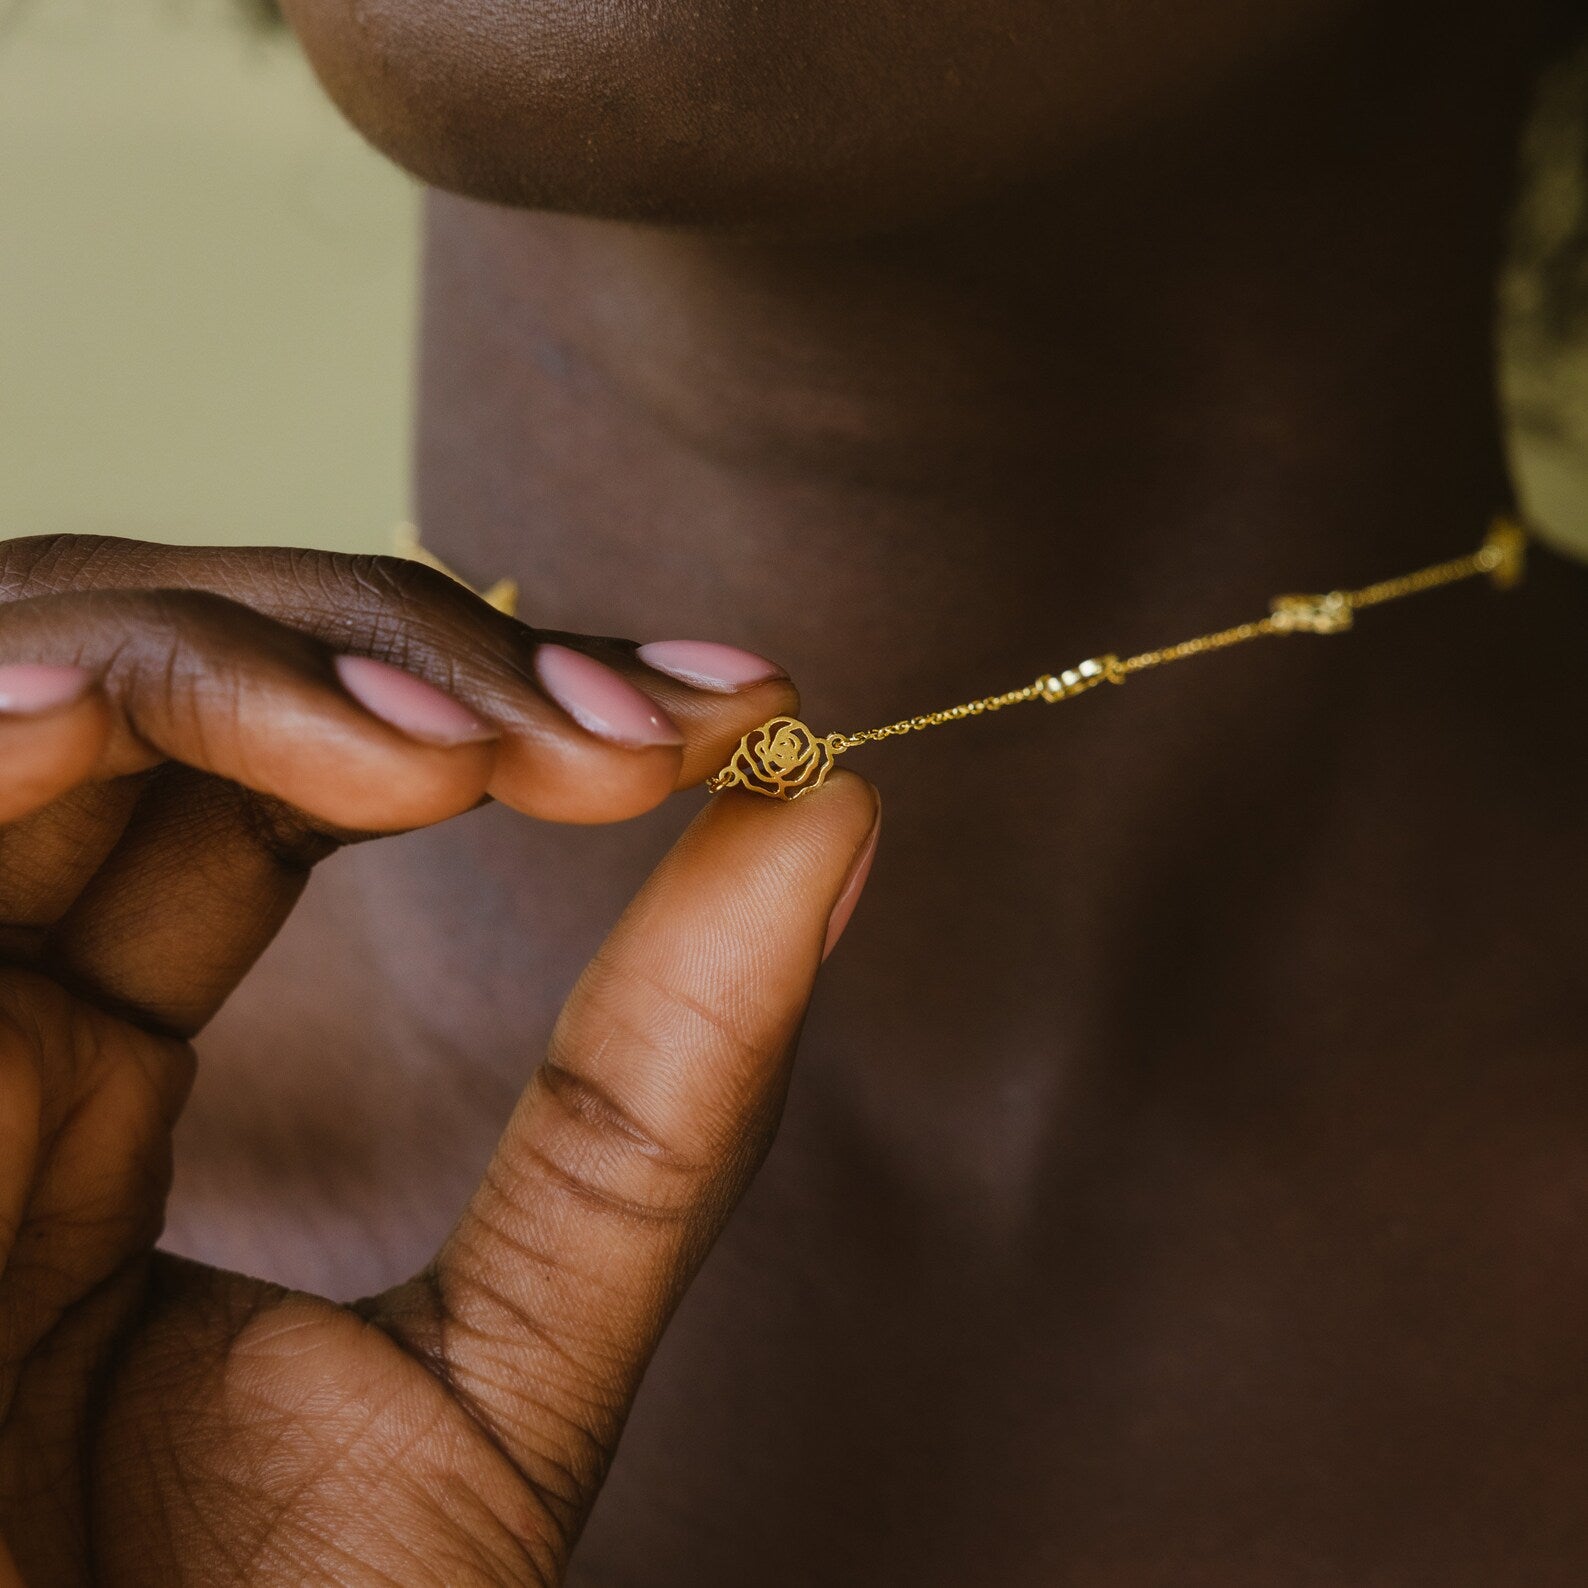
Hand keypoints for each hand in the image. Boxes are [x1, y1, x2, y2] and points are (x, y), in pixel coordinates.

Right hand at [0, 535, 880, 1583]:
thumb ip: (654, 1101)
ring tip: (469, 753)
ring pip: (44, 692)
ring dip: (263, 666)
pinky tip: (177, 721)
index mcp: (94, 1081)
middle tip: (643, 726)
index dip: (500, 705)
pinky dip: (28, 720)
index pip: (294, 785)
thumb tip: (835, 821)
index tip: (740, 707)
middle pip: (179, 698)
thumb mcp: (501, 1363)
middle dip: (413, 662)